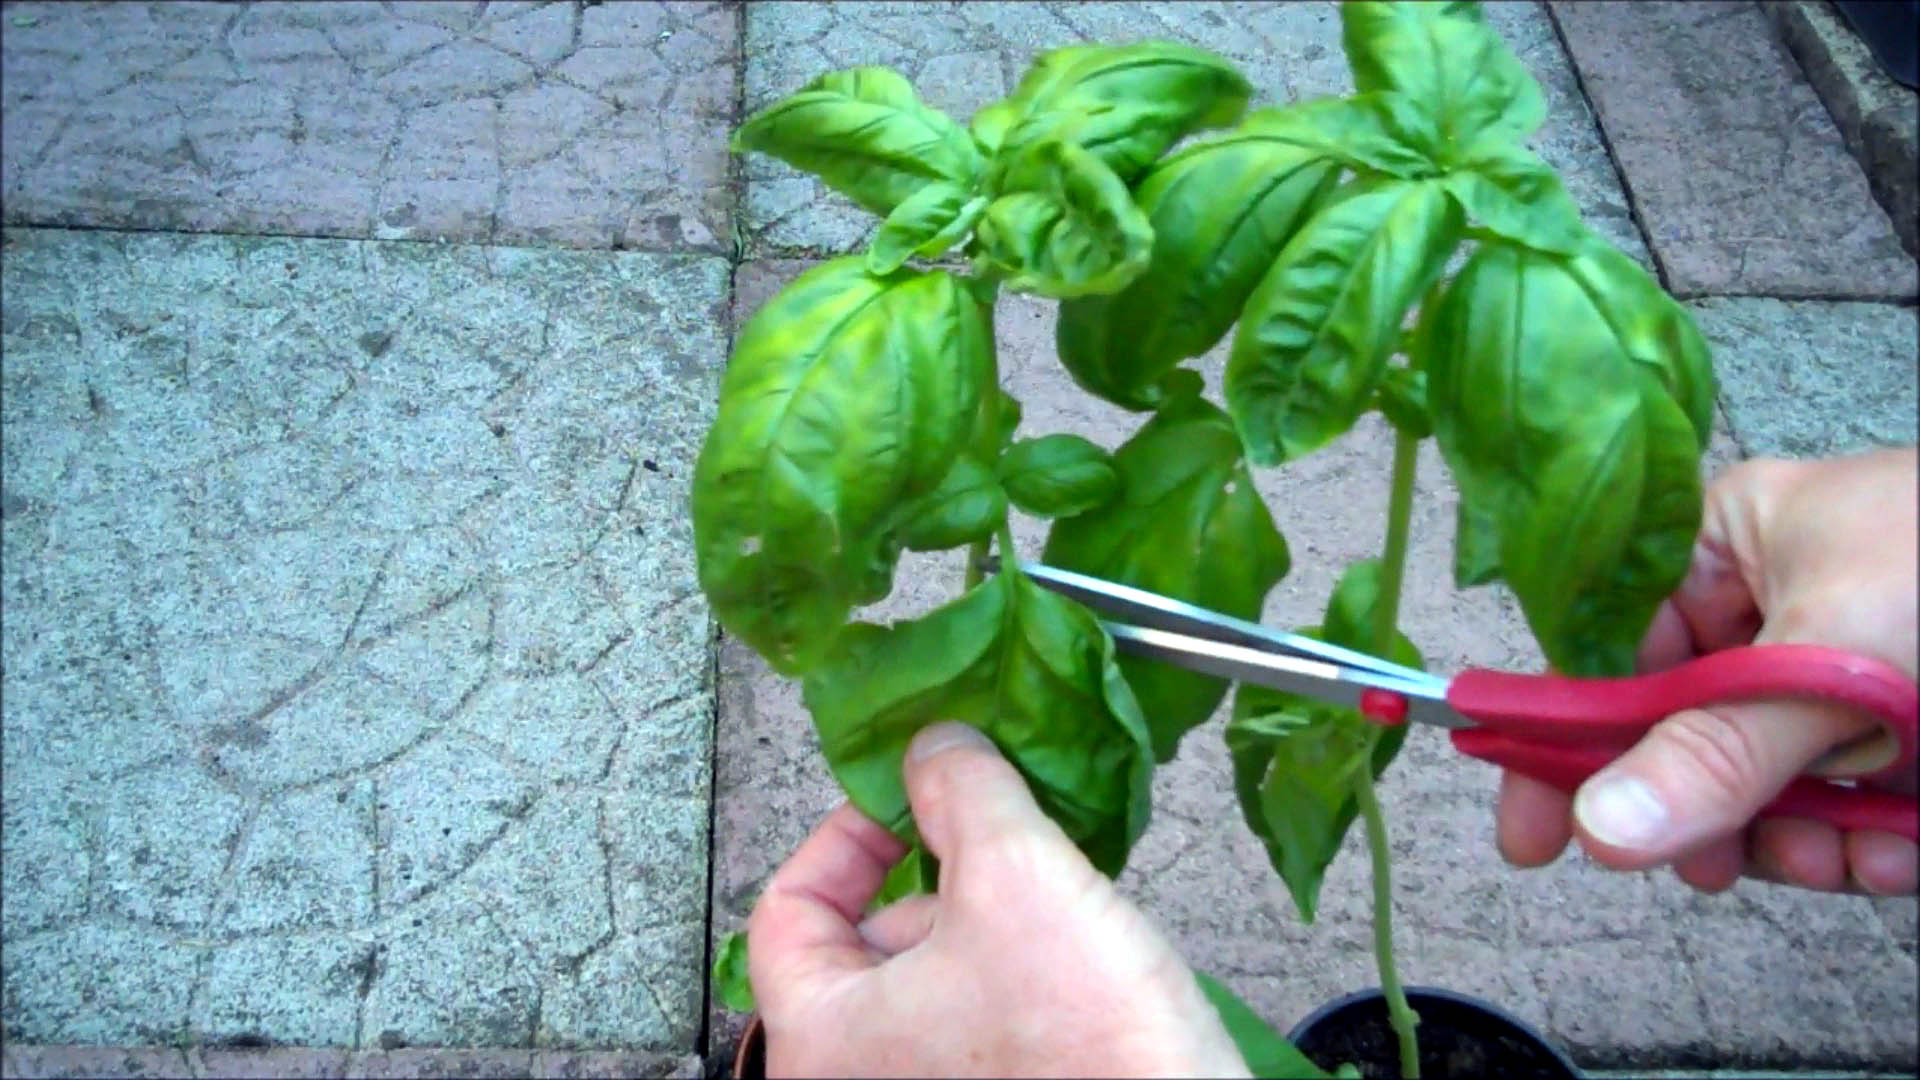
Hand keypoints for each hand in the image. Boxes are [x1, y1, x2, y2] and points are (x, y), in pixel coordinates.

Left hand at [747, 722, 1247, 1077]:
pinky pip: (980, 1016)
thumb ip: (962, 790)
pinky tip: (1075, 950)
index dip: (847, 837)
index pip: (787, 910)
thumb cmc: (1085, 1046)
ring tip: (1057, 907)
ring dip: (992, 921)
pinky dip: (1018, 968)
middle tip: (1003, 848)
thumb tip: (935, 747)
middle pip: (869, 940)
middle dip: (942, 879)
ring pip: (935, 975)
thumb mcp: (1016, 876)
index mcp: (822, 1041)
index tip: (906, 801)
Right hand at [1498, 447, 1918, 894]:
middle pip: (1681, 730)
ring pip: (1764, 780)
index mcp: (1724, 542)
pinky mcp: (1899, 727)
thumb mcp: (1834, 662)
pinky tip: (1899, 849)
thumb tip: (1601, 827)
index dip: (1565, 739)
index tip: (1536, 834)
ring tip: (1847, 856)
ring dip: (1798, 838)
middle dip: (1711, 810)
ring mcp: (1837, 669)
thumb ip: (1715, 752)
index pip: (1603, 643)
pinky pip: (1841, 799)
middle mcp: (1770, 603)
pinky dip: (1864, 839)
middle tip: (1715, 868)